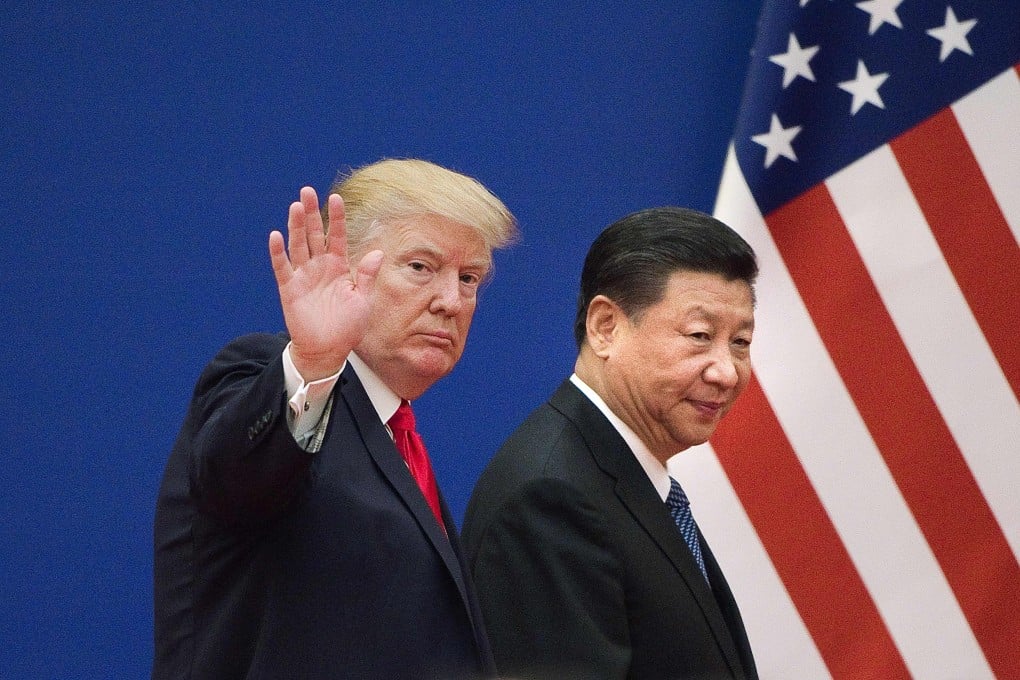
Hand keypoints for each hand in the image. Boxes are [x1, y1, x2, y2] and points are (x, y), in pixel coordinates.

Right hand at [268, 187, 383, 380]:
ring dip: (296, 226)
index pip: (336, 236)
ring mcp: (303, 276)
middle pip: (314, 234)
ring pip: (298, 245)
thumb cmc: (348, 327)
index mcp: (338, 267)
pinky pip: (282, 267)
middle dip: (311, 213)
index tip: (336, 198)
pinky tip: (276, 235)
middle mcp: (320, 267)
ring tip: (295, 206)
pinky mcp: (289, 289)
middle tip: (307, 190)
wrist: (328, 350)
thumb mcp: (363, 301)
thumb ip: (366, 276)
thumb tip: (377, 252)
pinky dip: (278, 252)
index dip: (336, 218)